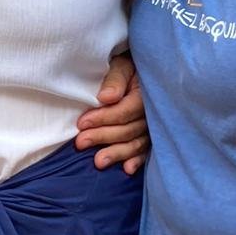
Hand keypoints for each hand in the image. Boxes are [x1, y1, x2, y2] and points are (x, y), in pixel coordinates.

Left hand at [76, 54, 148, 173]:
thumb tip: (106, 97)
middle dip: (103, 137)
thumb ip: (114, 79)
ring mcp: (154, 126)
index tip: (81, 123)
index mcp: (145, 93)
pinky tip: (127, 170)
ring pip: (137, 143)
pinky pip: (148, 151)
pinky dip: (138, 161)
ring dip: (118, 153)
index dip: (103, 118)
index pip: (125, 111)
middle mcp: (153, 112)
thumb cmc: (126, 65)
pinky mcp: (153, 135)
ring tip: (98, 162)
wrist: (141, 69)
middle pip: (129, 129)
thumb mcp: (120, 65)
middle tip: (80, 143)